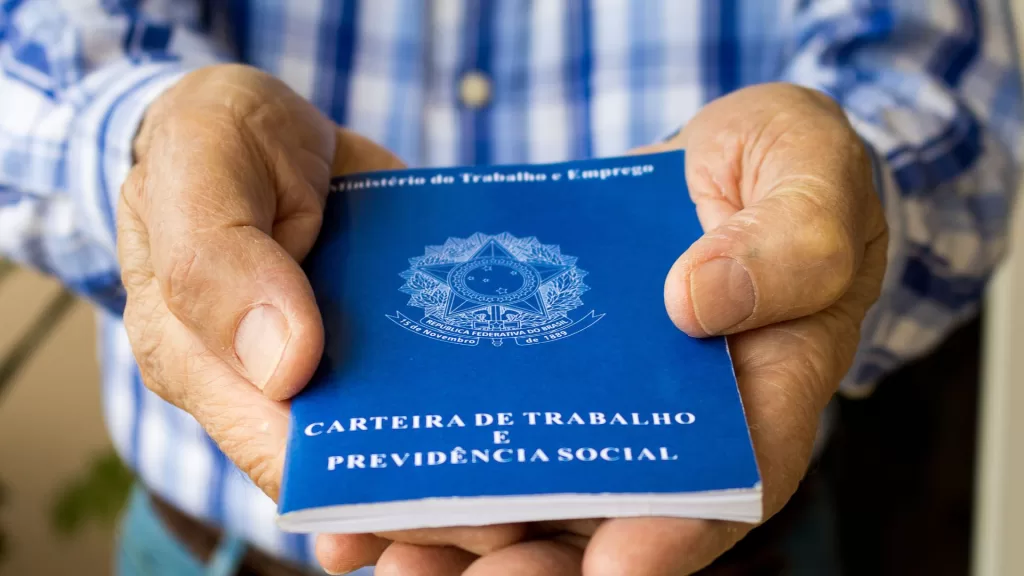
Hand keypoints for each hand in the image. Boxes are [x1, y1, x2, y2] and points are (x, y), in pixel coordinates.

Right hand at [117, 64, 525, 573]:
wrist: (258, 122)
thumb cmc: (208, 141)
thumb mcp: (198, 168)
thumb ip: (217, 262)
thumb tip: (282, 368)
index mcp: (205, 364)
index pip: (281, 453)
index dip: (357, 489)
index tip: (442, 501)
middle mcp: (270, 386)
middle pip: (352, 462)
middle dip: (428, 492)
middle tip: (516, 508)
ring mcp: (334, 363)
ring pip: (400, 431)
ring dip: (465, 459)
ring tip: (546, 479)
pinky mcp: (383, 336)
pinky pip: (432, 374)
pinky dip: (479, 397)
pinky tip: (539, 413)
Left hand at [382, 82, 887, 573]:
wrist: (726, 164)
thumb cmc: (792, 168)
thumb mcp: (815, 178)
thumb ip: (786, 244)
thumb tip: (697, 301)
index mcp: (767, 391)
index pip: (731, 484)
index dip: (673, 533)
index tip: (611, 566)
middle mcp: (685, 422)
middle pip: (618, 516)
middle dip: (538, 560)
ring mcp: (615, 405)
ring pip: (545, 492)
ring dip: (468, 536)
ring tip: (385, 556)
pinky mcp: (559, 377)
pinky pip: (503, 430)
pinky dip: (443, 461)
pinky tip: (368, 486)